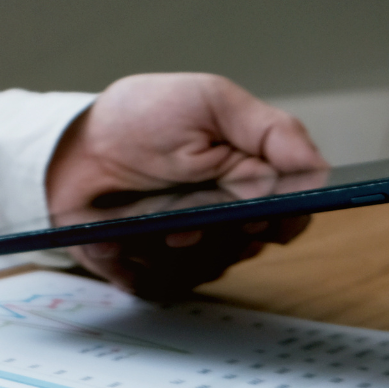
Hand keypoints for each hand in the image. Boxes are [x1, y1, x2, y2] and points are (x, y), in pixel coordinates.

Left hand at [45, 73, 326, 298]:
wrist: (71, 142)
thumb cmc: (141, 115)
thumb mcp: (210, 101)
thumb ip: (268, 130)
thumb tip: (317, 168)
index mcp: (247, 181)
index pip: (288, 217)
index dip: (282, 221)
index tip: (262, 216)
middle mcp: (221, 219)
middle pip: (248, 248)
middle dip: (226, 235)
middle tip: (201, 220)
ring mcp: (183, 246)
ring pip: (207, 270)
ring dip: (183, 251)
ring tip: (159, 226)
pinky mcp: (144, 268)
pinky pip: (156, 286)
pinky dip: (134, 263)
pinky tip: (118, 240)